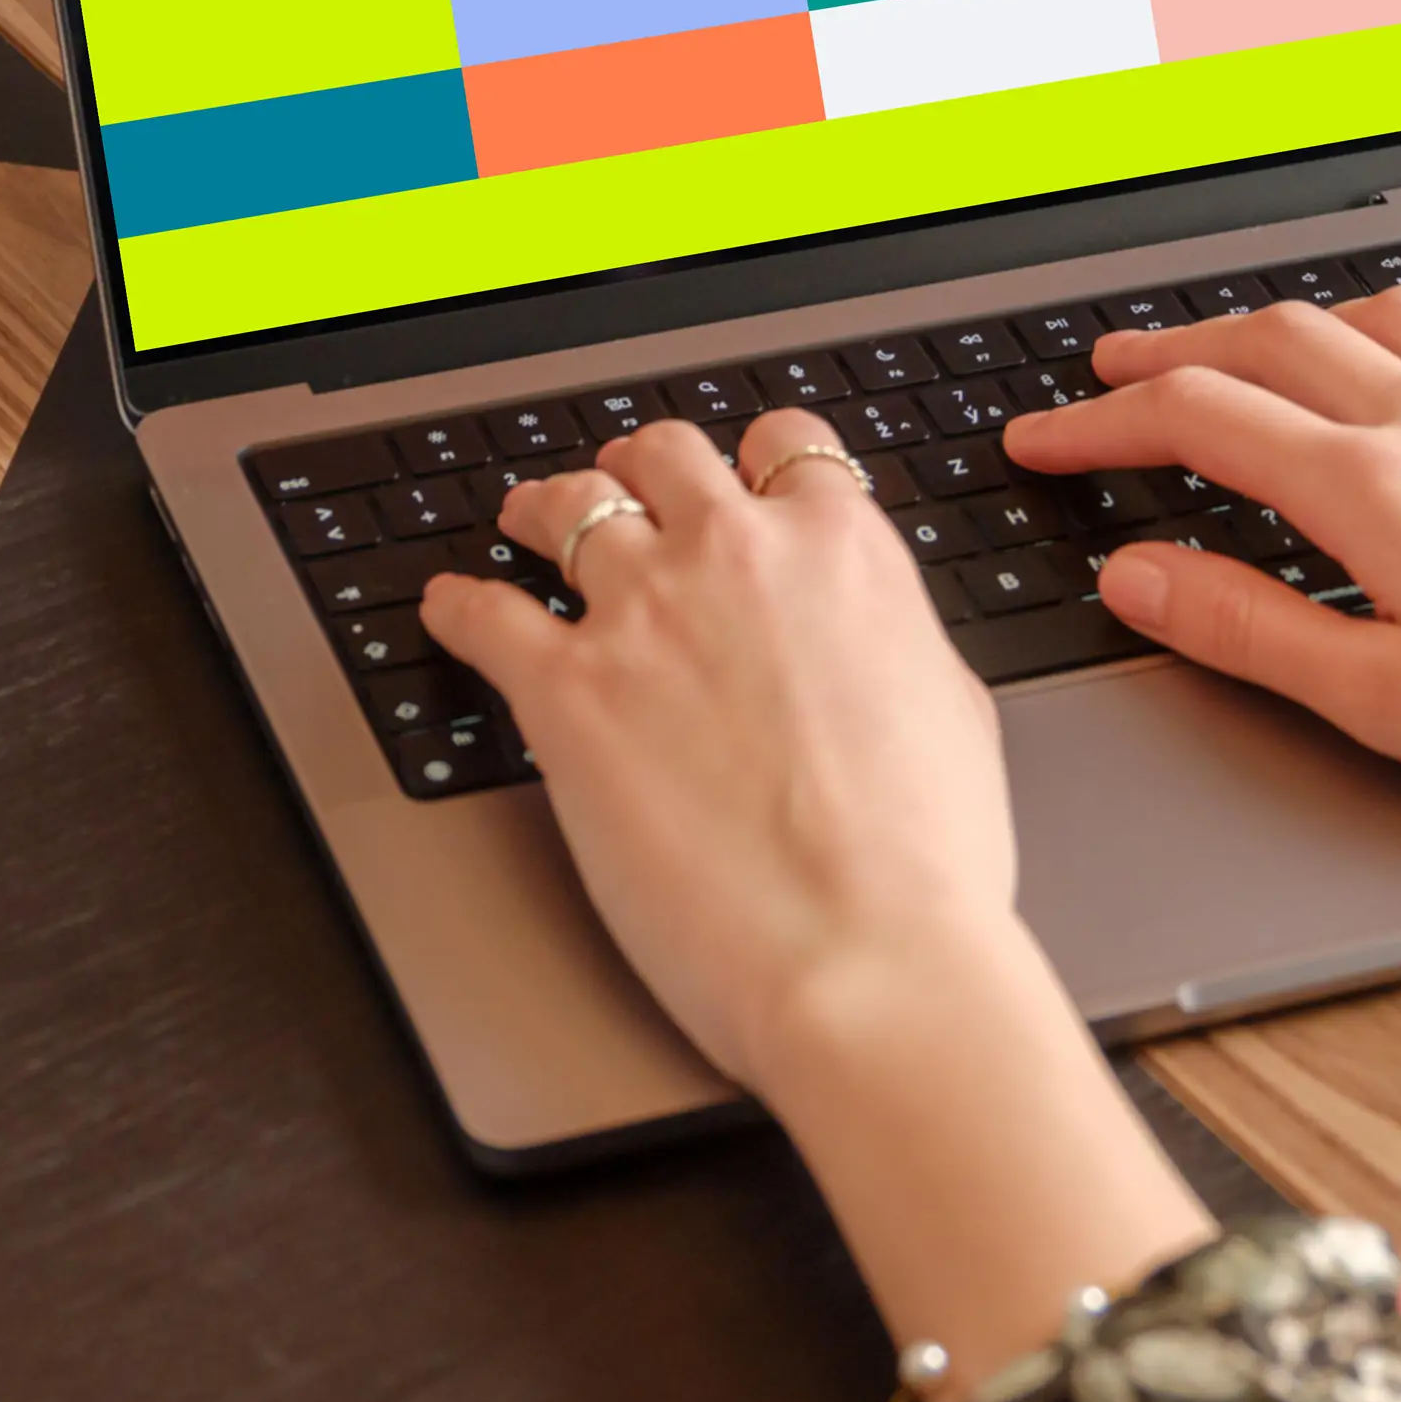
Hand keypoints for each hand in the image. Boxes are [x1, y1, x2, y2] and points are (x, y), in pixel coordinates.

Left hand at [424, 412, 1213, 1389]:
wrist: (866, 954)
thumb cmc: (926, 864)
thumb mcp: (949, 707)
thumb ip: (888, 637)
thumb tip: (865, 633)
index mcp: (842, 552)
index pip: (784, 447)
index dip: (750, 462)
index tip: (732, 480)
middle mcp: (738, 555)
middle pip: (664, 456)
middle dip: (639, 472)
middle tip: (622, 495)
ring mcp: (645, 612)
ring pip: (567, 505)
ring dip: (542, 510)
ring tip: (525, 524)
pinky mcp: (566, 690)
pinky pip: (483, 613)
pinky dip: (458, 608)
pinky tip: (451, 612)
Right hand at [1017, 290, 1400, 1073]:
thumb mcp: (1387, 703)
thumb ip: (1249, 628)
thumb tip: (1139, 576)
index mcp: (1374, 485)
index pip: (1198, 418)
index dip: (1099, 426)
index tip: (1041, 442)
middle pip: (1274, 337)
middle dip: (1173, 349)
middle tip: (1109, 373)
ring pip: (1378, 314)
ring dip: (1292, 318)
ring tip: (1249, 343)